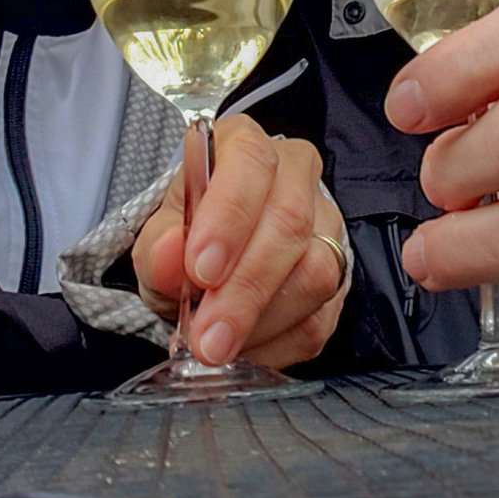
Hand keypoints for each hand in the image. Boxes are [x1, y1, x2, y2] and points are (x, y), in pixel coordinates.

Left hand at [132, 115, 347, 368]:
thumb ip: (158, 245)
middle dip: (245, 288)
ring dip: (262, 321)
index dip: (230, 215)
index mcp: (245, 145)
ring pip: (315, 271)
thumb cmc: (188, 234)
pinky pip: (321, 317)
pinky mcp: (340, 275)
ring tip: (218, 348)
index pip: (251, 162)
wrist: (213, 257)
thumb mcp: (160, 233)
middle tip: (207, 337)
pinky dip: (277, 345)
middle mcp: (295, 174)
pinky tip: (244, 352)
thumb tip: (169, 257)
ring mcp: (326, 223)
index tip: (200, 269)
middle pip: (289, 221)